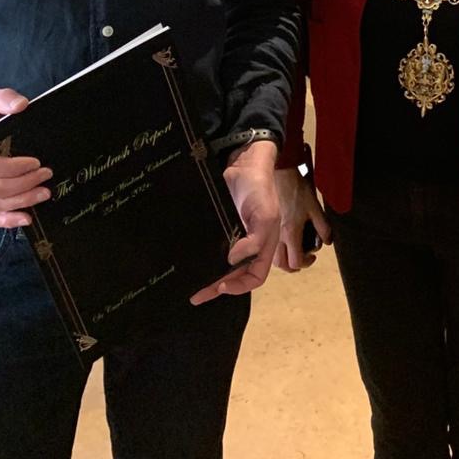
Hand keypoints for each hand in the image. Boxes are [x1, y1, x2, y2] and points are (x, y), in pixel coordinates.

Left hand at [190, 140, 280, 304]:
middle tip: (197, 295)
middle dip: (218, 286)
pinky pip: (212, 247)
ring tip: (192, 287)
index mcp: (264, 245)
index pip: (256, 276)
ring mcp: (233, 236)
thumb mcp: (266, 215)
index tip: (222, 286)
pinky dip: (203, 258)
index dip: (240, 285)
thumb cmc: (260, 189)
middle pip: (236, 274)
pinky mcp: (219, 226)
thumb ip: (255, 241)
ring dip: (209, 276)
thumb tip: (232, 261)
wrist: (244, 163)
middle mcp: (249, 245)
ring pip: (222, 264)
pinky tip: (191, 262)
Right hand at [274, 166, 332, 272]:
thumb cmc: (297, 189)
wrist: (280, 174)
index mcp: (291, 232)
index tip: (312, 257)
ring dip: (284, 259)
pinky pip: (269, 246)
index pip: (295, 261)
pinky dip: (277, 249)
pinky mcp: (267, 226)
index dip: (306, 263)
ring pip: (273, 257)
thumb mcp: (315, 207)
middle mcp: (277, 236)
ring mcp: (270, 232)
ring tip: (294, 252)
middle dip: (293, 266)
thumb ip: (323, 227)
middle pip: (282, 264)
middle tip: (303, 258)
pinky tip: (285, 241)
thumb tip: (326, 241)